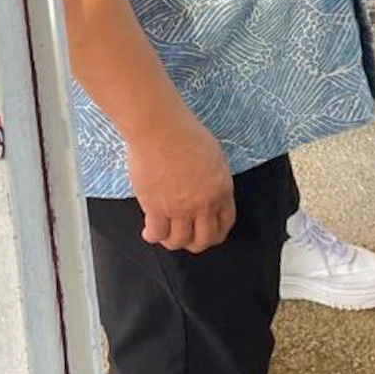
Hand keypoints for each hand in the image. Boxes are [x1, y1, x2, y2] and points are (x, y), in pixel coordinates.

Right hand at [126, 109, 235, 252]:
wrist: (161, 130)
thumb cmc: (185, 133)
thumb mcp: (213, 156)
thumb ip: (213, 179)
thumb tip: (207, 191)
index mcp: (221, 189)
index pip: (225, 223)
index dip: (217, 232)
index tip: (210, 233)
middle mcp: (203, 204)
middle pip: (204, 239)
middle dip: (197, 244)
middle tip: (189, 240)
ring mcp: (179, 208)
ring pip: (179, 241)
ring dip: (173, 242)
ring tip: (167, 236)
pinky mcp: (156, 208)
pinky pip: (157, 233)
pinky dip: (153, 236)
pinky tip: (149, 232)